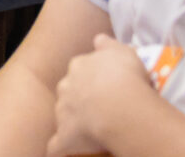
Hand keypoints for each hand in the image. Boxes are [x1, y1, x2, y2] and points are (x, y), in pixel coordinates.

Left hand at [48, 35, 157, 156]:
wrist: (120, 106)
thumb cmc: (126, 77)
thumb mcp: (123, 50)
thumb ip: (108, 44)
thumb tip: (98, 39)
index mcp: (79, 66)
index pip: (80, 69)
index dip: (92, 78)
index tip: (105, 86)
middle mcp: (66, 86)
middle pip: (69, 91)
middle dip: (78, 98)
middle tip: (99, 108)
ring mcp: (63, 111)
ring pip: (63, 115)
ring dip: (72, 121)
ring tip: (90, 129)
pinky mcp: (65, 136)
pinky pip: (57, 145)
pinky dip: (60, 148)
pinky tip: (63, 152)